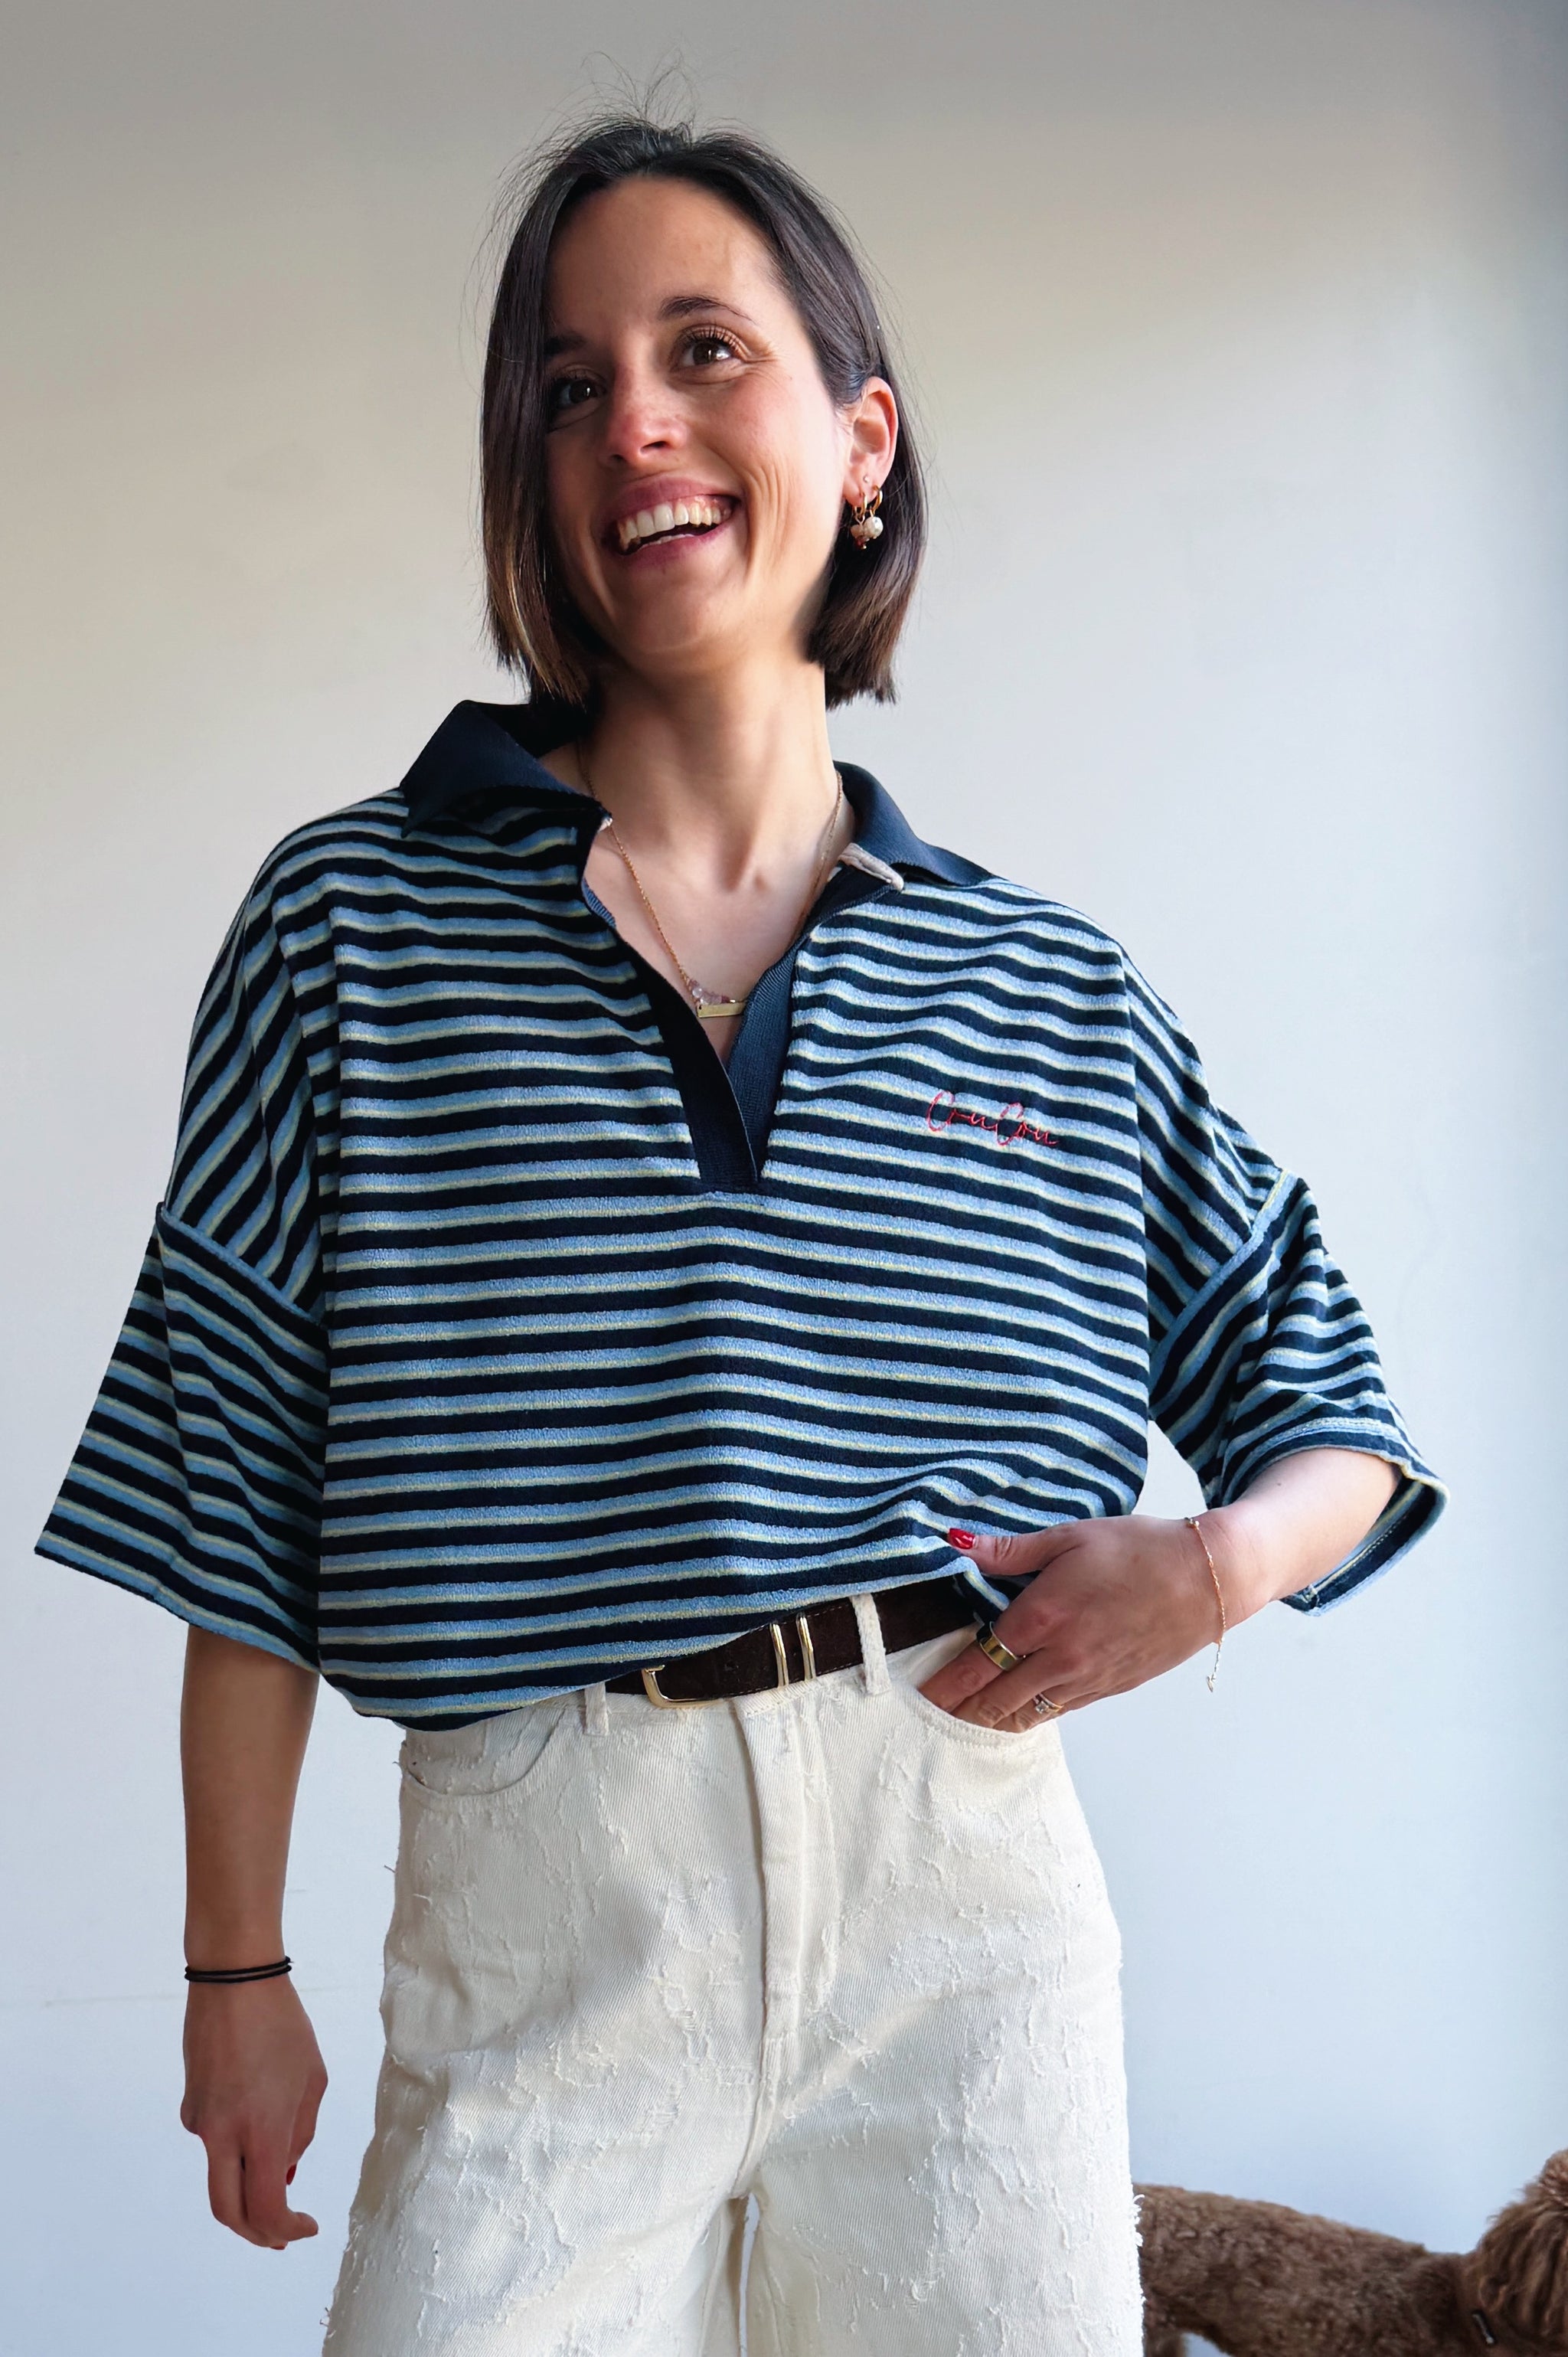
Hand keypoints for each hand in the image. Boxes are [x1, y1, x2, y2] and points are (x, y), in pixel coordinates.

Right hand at [180, 1976, 327, 2247]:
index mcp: (259, 2132)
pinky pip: (216, 2139)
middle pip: (229, 2211)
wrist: (232, 1979)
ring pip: (222, 2173)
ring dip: (248, 2183)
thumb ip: (300, 2133)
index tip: (305, 2226)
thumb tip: (283, 2173)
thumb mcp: (312, 2079)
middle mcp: (221, 2136)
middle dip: (256, 2232)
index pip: (265, 2208)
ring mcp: (200, 2121)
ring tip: (281, 2160)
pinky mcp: (190, 2104)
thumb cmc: (283, 2025)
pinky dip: (237, 2145)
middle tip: (281, 2235)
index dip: (285, 2228)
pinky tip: (258, 2108)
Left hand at [919, 1517, 1228, 1730]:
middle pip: (994, 1701)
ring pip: (1025, 1714)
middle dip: (956, 1713)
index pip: (976, 1664)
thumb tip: (956, 1541)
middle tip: (925, 1721)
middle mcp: (1059, 1658)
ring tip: (959, 1725)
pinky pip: (1058, 1711)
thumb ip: (1009, 1550)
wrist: (1208, 1578)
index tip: (916, 1698)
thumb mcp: (1071, 1536)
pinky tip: (1013, 1716)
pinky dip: (1029, 1717)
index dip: (943, 1686)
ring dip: (989, 1722)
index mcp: (1041, 1617)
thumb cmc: (1140, 1548)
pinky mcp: (1112, 1687)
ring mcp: (1087, 1679)